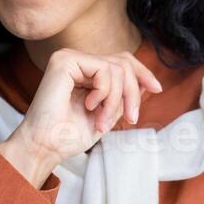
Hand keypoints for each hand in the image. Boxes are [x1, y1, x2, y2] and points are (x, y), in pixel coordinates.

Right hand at [0, 46, 162, 185]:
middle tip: (130, 119)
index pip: (121, 61)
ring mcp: (70, 57)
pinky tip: (89, 106)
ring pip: (117, 68)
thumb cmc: (70, 135)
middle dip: (133, 92)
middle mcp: (77, 60)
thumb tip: (147, 81)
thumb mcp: (108, 113)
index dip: (142, 72)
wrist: (47, 146)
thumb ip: (123, 95)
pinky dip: (105, 93)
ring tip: (102, 121)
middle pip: (123, 62)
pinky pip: (104, 70)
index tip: (157, 89)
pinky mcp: (64, 60)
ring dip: (117, 100)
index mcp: (85, 71)